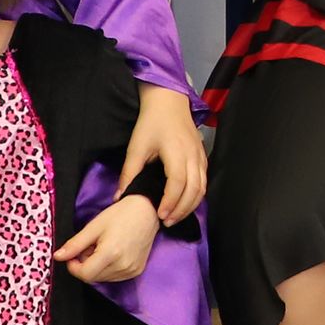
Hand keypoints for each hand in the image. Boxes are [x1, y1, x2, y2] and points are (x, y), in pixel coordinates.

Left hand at [56, 193, 161, 287]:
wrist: (146, 211)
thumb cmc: (120, 215)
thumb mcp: (94, 226)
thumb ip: (75, 244)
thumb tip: (57, 257)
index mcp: (111, 254)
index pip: (84, 274)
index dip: (74, 266)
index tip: (73, 254)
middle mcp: (123, 266)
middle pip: (93, 277)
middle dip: (85, 264)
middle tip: (90, 246)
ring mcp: (131, 270)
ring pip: (102, 278)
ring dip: (96, 266)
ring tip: (102, 247)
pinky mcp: (136, 271)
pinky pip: (114, 276)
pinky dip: (108, 268)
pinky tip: (112, 252)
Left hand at [119, 86, 205, 224]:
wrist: (168, 101)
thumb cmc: (151, 122)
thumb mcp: (136, 147)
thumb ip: (129, 173)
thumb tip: (119, 197)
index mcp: (176, 152)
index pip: (178, 183)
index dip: (171, 202)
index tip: (161, 215)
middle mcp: (193, 156)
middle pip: (194, 190)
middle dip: (182, 210)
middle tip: (167, 223)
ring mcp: (200, 156)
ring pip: (202, 188)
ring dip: (191, 205)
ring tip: (175, 217)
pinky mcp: (203, 157)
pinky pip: (204, 181)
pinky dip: (196, 196)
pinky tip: (185, 203)